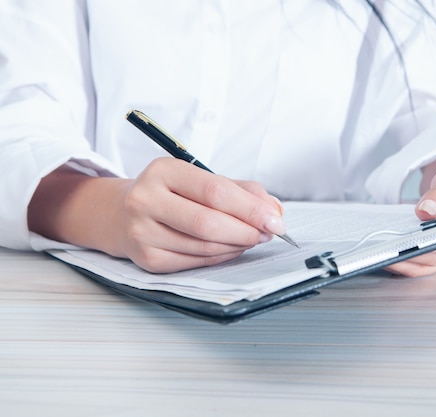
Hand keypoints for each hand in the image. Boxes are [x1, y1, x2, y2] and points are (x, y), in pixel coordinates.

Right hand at [28, 158, 284, 272]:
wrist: (120, 213)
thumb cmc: (170, 194)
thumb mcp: (200, 179)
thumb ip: (240, 190)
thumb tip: (273, 210)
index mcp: (163, 171)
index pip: (215, 191)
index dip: (250, 208)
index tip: (275, 219)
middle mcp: (146, 200)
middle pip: (209, 222)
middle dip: (247, 230)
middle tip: (268, 232)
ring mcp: (142, 232)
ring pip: (204, 246)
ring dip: (237, 245)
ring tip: (252, 238)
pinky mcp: (147, 259)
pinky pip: (196, 262)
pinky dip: (221, 256)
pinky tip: (231, 248)